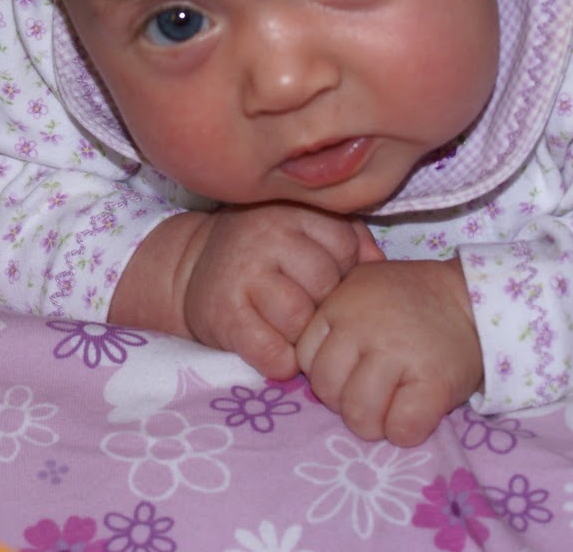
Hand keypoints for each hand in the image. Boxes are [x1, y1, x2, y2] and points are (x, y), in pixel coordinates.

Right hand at [111, 204, 381, 379]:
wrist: (190, 268)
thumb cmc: (263, 253)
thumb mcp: (303, 229)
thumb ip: (349, 238)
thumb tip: (382, 269)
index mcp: (291, 211)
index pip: (345, 247)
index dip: (341, 271)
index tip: (322, 278)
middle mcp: (267, 237)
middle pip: (324, 284)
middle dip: (322, 304)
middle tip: (306, 307)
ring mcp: (243, 275)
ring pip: (300, 320)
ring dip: (301, 336)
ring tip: (290, 329)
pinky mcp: (225, 315)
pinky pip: (272, 352)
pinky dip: (280, 362)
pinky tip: (275, 351)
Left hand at [296, 258, 482, 446]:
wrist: (472, 297)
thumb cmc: (411, 300)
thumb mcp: (362, 288)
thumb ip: (333, 317)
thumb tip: (302, 362)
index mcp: (340, 304)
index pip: (306, 359)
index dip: (328, 372)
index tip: (352, 370)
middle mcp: (362, 327)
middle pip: (327, 391)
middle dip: (346, 402)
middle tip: (373, 392)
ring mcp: (397, 354)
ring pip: (359, 416)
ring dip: (374, 424)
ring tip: (392, 406)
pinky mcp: (433, 382)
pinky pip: (401, 429)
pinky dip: (405, 432)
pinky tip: (415, 412)